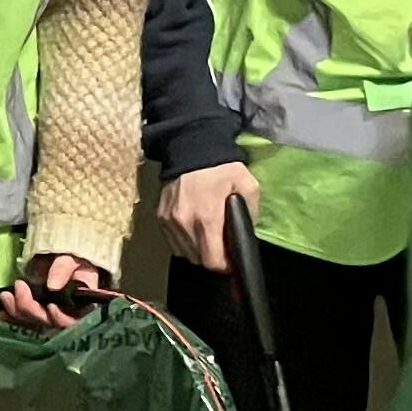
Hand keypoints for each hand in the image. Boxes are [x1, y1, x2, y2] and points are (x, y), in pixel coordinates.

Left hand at [0, 251, 110, 330]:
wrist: (57, 256)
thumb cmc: (71, 257)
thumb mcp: (71, 258)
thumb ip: (63, 270)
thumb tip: (53, 286)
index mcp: (81, 306)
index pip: (73, 321)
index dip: (61, 318)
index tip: (51, 306)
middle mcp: (63, 315)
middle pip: (47, 323)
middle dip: (31, 309)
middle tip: (20, 286)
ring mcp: (46, 315)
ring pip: (31, 322)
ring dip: (16, 311)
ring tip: (6, 295)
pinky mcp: (32, 312)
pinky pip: (20, 319)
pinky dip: (9, 315)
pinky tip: (0, 311)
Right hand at [156, 159, 256, 275]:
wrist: (190, 146)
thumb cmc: (221, 167)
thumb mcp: (248, 184)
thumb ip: (251, 212)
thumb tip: (247, 233)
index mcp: (208, 218)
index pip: (212, 261)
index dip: (224, 264)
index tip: (230, 257)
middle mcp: (185, 224)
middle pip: (198, 260)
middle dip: (212, 256)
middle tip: (221, 243)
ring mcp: (169, 221)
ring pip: (185, 253)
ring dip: (197, 249)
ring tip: (207, 234)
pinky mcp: (160, 217)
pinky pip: (173, 242)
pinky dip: (184, 240)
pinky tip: (193, 226)